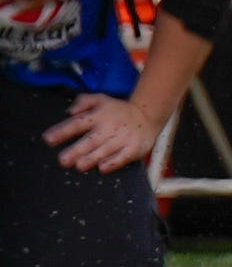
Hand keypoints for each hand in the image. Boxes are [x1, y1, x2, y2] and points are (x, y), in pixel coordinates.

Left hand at [45, 92, 165, 174]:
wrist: (147, 116)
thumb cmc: (117, 111)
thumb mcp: (101, 99)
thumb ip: (83, 101)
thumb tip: (70, 111)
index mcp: (98, 115)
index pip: (78, 123)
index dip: (62, 131)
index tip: (48, 139)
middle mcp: (109, 127)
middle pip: (90, 140)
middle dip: (77, 150)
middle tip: (63, 160)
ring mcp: (122, 138)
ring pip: (105, 150)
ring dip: (92, 158)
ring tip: (79, 165)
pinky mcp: (134, 148)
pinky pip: (123, 157)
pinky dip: (114, 162)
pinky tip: (103, 167)